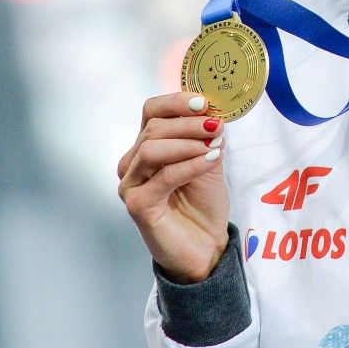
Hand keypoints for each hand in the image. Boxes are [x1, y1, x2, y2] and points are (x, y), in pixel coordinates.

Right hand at [118, 92, 229, 282]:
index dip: (176, 102)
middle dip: (189, 124)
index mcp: (147, 145)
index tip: (204, 102)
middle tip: (217, 126)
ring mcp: (131, 184)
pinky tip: (211, 160)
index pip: (151, 111)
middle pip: (153, 128)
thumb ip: (207, 136)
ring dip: (187, 143)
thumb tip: (213, 111)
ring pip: (152, 149)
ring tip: (215, 145)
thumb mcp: (210, 159)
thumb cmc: (203, 203)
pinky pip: (163, 177)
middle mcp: (133, 162)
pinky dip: (190, 165)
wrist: (206, 245)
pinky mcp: (137, 205)